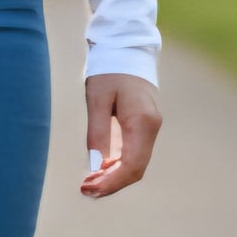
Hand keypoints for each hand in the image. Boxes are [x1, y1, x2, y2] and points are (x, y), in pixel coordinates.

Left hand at [80, 72, 160, 199]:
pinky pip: (134, 152)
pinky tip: (100, 168)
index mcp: (142, 122)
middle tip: (85, 189)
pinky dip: (118, 165)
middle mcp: (151, 128)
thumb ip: (97, 132)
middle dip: (111, 183)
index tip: (89, 189)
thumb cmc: (108, 69)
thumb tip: (95, 166)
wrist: (125, 47)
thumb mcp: (97, 98)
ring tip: (89, 182)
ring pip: (136, 163)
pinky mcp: (144, 125)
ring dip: (114, 176)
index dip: (111, 183)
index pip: (131, 166)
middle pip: (135, 169)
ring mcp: (150, 127)